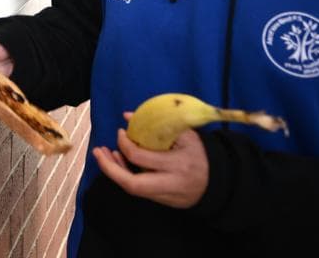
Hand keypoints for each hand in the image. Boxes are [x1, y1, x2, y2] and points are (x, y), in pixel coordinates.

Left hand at [92, 118, 208, 208]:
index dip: (125, 143)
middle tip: (97, 151)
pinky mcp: (163, 202)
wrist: (221, 183)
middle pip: (132, 184)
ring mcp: (166, 196)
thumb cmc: (203, 154)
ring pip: (133, 189)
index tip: (121, 131)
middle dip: (109, 168)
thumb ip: (159, 125)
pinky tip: (118, 162)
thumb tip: (128, 116)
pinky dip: (126, 175)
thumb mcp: (187, 135)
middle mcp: (170, 183)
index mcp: (177, 164)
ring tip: (103, 154)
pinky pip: (140, 190)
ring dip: (114, 171)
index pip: (141, 157)